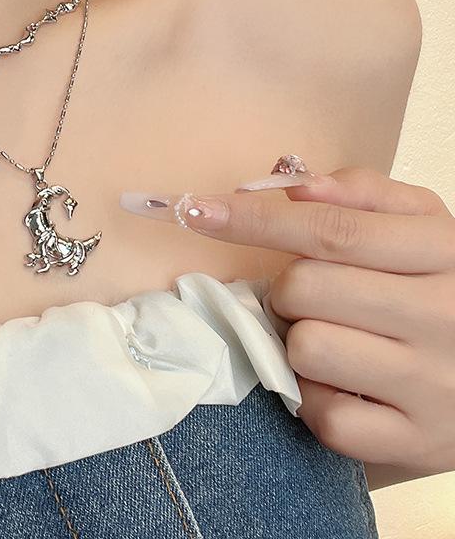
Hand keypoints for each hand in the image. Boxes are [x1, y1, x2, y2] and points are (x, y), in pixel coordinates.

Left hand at [120, 165, 454, 475]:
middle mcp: (444, 315)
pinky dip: (316, 400)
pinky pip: (324, 417)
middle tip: (315, 297)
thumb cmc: (439, 289)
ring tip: (335, 338)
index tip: (196, 211)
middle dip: (287, 289)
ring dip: (299, 342)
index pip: (329, 229)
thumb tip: (292, 184)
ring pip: (305, 349)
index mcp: (443, 251)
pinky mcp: (417, 441)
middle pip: (304, 287)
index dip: (253, 219)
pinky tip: (344, 386)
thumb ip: (360, 194)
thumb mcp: (418, 227)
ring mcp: (433, 385)